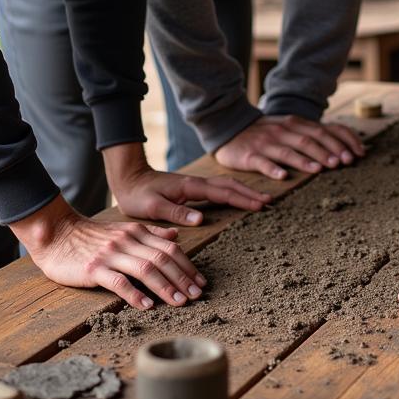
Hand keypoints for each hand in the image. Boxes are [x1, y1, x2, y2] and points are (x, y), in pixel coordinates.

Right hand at [10, 196, 206, 310]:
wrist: (57, 234)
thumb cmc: (92, 237)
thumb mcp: (124, 230)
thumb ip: (150, 234)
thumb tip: (175, 237)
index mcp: (137, 232)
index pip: (170, 248)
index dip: (188, 266)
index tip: (200, 282)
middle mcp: (128, 241)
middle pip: (162, 258)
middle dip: (182, 278)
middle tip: (197, 295)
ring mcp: (111, 254)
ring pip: (145, 269)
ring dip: (165, 287)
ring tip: (178, 302)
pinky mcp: (94, 268)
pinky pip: (118, 282)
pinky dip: (135, 294)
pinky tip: (147, 305)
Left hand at [103, 143, 270, 225]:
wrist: (129, 179)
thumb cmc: (138, 195)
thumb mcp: (153, 207)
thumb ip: (177, 212)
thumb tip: (201, 219)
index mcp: (191, 187)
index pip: (222, 193)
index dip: (242, 199)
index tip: (260, 205)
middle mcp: (197, 183)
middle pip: (230, 186)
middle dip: (250, 193)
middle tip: (269, 202)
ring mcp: (196, 184)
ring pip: (226, 185)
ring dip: (244, 191)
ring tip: (260, 199)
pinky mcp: (193, 188)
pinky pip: (218, 189)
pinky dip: (233, 192)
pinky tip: (238, 197)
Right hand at [214, 115, 365, 179]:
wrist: (231, 126)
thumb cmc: (267, 131)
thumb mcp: (290, 127)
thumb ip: (311, 135)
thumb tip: (342, 148)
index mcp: (296, 124)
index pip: (323, 130)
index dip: (341, 142)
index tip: (357, 154)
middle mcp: (283, 131)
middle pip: (309, 140)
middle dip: (328, 151)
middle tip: (343, 163)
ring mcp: (266, 142)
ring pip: (288, 151)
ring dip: (305, 160)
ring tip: (319, 170)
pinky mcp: (250, 155)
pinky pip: (263, 162)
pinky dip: (273, 169)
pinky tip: (283, 177)